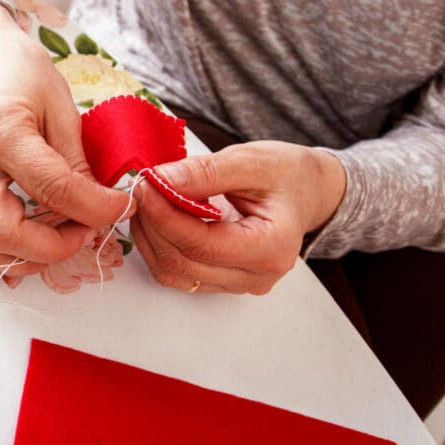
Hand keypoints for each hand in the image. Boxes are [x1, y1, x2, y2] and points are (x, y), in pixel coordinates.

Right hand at [0, 0, 134, 274]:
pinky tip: (21, 244)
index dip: (95, 209)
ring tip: (54, 241)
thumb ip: (77, 164)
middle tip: (84, 233)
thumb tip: (101, 209)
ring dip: (20, 258)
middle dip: (52, 248)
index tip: (122, 208)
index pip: (52, 188)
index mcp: (1, 130)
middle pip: (2, 231)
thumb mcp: (63, 109)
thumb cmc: (25, 77)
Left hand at [131, 141, 346, 294]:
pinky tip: (157, 218)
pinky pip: (179, 273)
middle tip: (139, 188)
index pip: (203, 244)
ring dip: (151, 237)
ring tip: (146, 201)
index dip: (164, 216)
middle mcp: (258, 275)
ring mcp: (240, 283)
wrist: (305, 191)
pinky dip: (160, 246)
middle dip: (153, 224)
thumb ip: (205, 172)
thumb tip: (161, 180)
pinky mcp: (224, 281)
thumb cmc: (285, 174)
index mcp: (272, 247)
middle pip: (184, 262)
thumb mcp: (250, 161)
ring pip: (175, 272)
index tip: (144, 186)